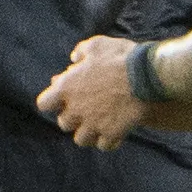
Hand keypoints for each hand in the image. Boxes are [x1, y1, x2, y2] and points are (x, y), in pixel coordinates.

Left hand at [36, 35, 150, 149]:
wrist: (146, 76)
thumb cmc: (121, 57)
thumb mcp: (97, 45)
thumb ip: (81, 52)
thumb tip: (74, 59)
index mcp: (66, 88)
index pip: (44, 104)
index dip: (52, 101)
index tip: (62, 98)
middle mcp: (75, 110)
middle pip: (64, 124)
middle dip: (73, 118)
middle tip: (86, 110)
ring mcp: (93, 125)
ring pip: (81, 139)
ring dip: (88, 133)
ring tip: (99, 125)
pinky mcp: (111, 134)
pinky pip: (104, 146)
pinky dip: (108, 141)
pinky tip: (115, 132)